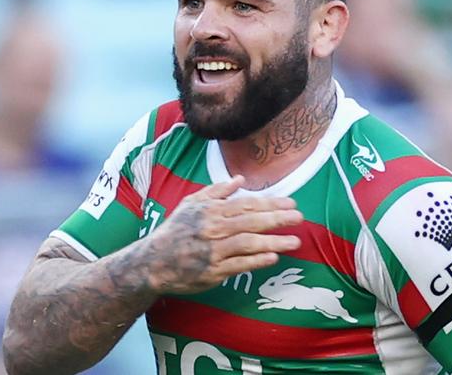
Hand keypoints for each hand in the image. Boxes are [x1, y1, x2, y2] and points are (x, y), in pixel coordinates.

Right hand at [144, 175, 302, 294]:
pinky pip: (239, 265)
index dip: (271, 203)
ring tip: (295, 241)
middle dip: (278, 219)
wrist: (152, 261)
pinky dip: (256, 261)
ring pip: (248, 243)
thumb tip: (240, 180)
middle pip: (252, 221)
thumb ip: (216, 191)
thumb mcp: (191, 204)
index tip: (291, 203)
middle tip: (299, 217)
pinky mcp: (212, 272)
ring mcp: (213, 251)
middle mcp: (213, 228)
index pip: (247, 204)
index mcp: (211, 210)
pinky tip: (273, 257)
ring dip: (274, 241)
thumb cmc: (175, 230)